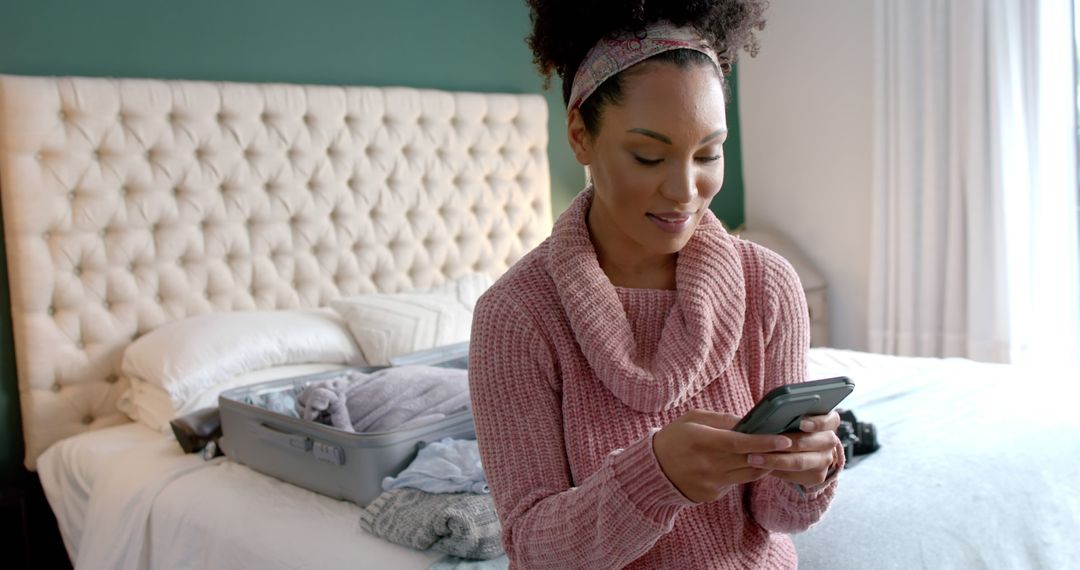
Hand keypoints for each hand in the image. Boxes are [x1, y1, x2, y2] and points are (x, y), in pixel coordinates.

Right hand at [652, 409, 793, 502]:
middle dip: (771, 453)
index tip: (784, 439)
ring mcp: (710, 482)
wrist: (653, 470)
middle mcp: (707, 464)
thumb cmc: (675, 438)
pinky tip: (748, 464)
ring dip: (764, 465)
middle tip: (790, 446)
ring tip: (774, 454)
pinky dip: (745, 473)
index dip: (763, 441)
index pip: (739, 443)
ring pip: (748, 475)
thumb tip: (749, 421)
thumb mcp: (692, 420)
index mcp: (701, 441)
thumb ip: (721, 419)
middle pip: (748, 460)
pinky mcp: (711, 494)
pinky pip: (736, 483)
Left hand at [747, 412, 840, 487]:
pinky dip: (776, 470)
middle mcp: (830, 441)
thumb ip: (787, 414)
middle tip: (760, 443)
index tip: (801, 423)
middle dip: (784, 443)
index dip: (817, 422)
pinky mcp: (818, 476)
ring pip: (800, 462)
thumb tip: (769, 415)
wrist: (800, 450)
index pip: (830, 420)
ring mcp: (826, 460)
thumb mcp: (793, 418)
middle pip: (808, 443)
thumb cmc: (791, 427)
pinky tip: (760, 467)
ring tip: (753, 458)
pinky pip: (796, 475)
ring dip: (775, 460)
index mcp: (829, 422)